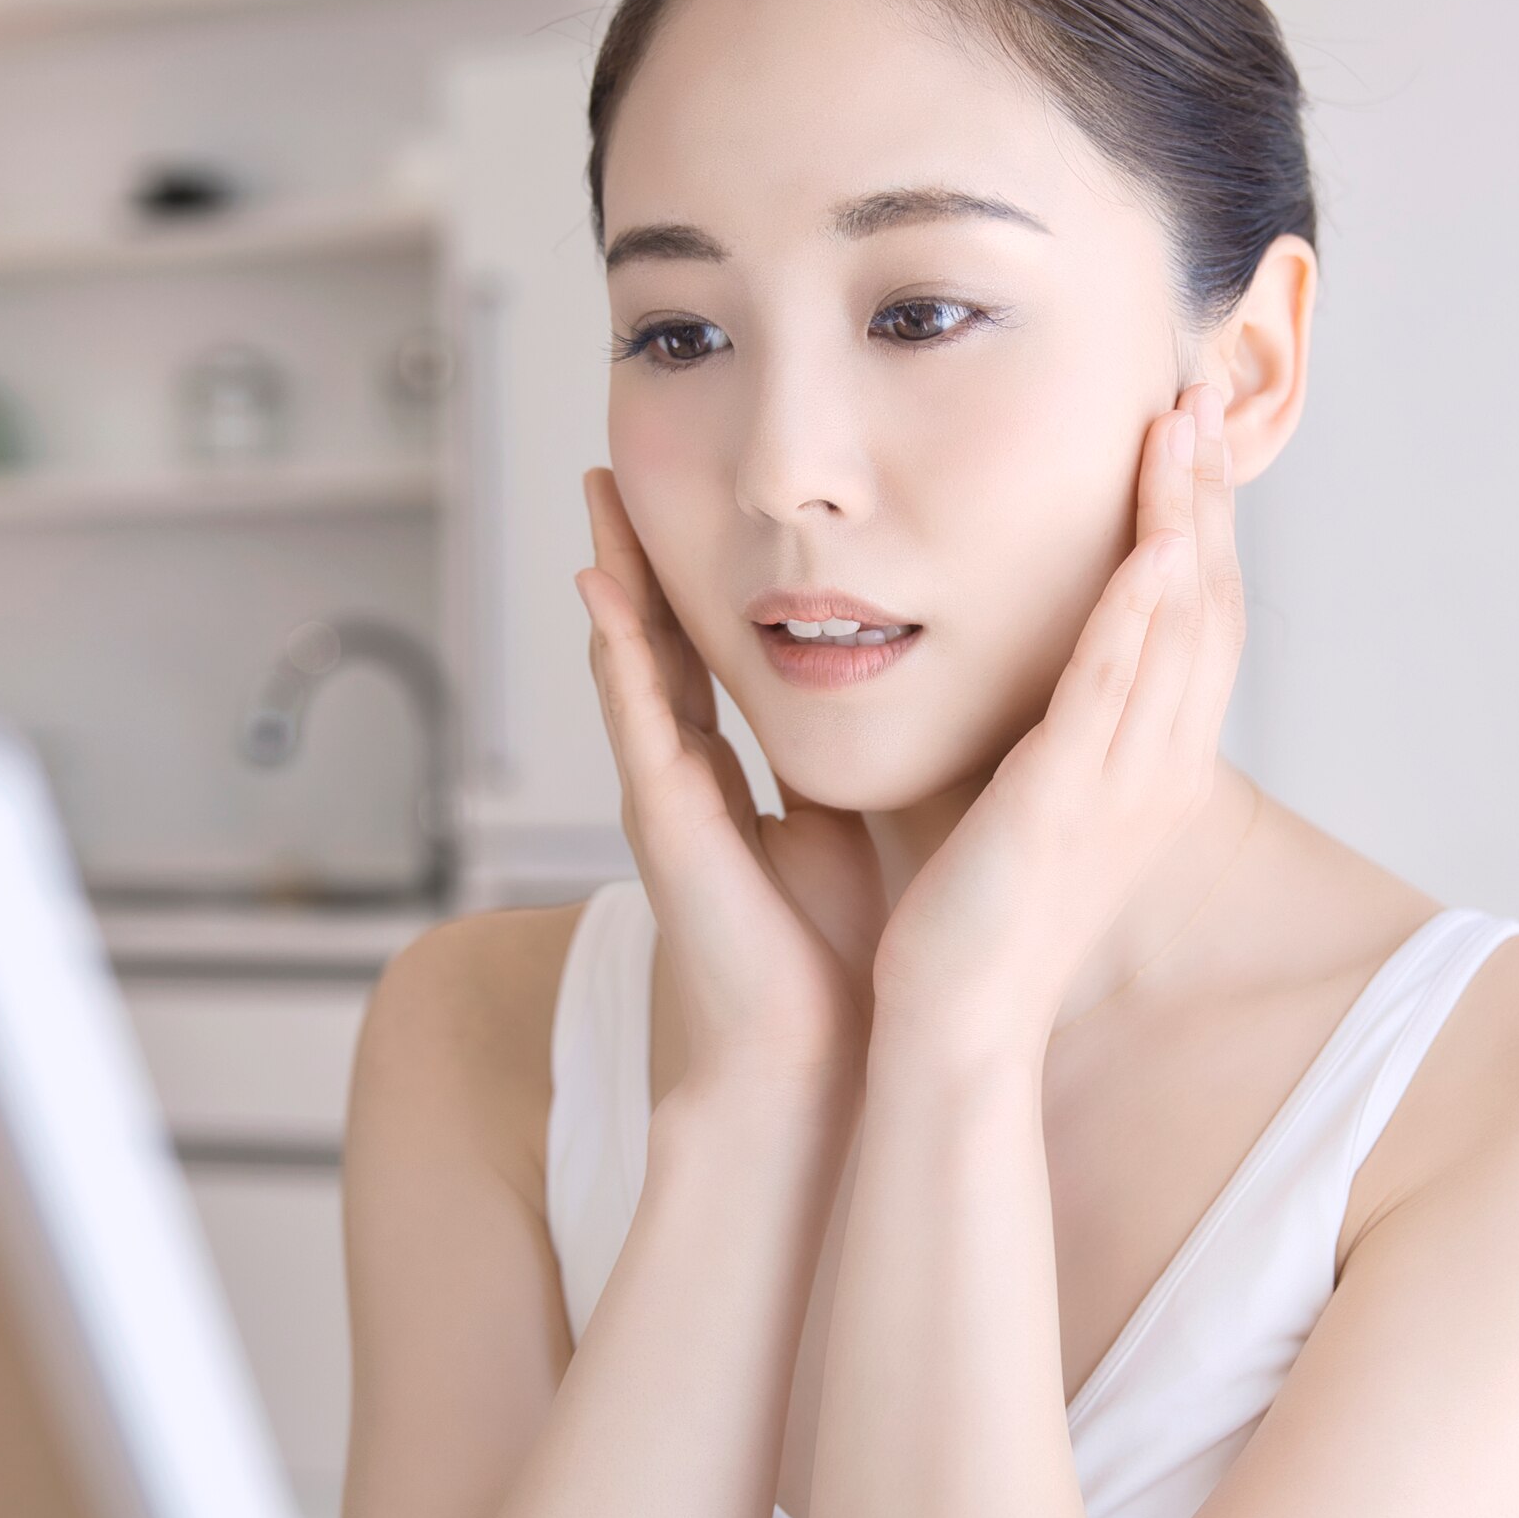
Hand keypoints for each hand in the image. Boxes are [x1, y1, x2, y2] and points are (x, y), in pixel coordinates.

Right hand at [573, 467, 886, 1089]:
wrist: (824, 1056)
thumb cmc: (846, 958)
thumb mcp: (860, 827)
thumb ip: (861, 763)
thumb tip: (919, 698)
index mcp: (737, 780)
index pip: (710, 656)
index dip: (698, 580)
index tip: (694, 501)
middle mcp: (692, 778)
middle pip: (657, 639)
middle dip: (639, 552)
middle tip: (619, 461)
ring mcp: (668, 796)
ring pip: (633, 660)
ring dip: (614, 573)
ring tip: (599, 490)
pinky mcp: (666, 821)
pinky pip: (636, 716)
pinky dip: (616, 651)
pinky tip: (602, 590)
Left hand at [868, 380, 1247, 1058]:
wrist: (960, 1025)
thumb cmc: (980, 922)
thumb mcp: (1034, 803)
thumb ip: (1049, 730)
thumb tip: (1035, 661)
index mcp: (1153, 767)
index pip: (1198, 619)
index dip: (1202, 520)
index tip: (1188, 432)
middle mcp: (1158, 768)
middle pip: (1208, 602)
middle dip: (1206, 492)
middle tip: (1200, 389)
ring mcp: (1123, 784)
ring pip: (1175, 627)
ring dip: (1183, 518)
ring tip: (1181, 424)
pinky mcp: (1070, 800)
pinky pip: (1116, 688)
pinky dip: (1139, 609)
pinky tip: (1153, 540)